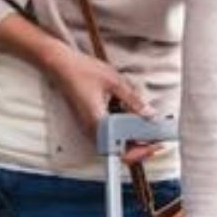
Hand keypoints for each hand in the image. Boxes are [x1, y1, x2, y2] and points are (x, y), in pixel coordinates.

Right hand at [41, 45, 162, 162]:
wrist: (60, 64)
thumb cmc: (83, 71)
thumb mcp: (115, 82)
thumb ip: (134, 101)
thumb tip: (150, 115)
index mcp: (98, 122)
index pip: (121, 149)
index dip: (140, 151)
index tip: (154, 145)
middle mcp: (90, 128)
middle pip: (116, 150)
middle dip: (137, 148)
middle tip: (155, 141)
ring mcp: (87, 126)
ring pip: (111, 143)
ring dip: (129, 141)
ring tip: (145, 132)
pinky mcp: (87, 121)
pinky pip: (106, 134)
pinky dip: (120, 132)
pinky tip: (129, 121)